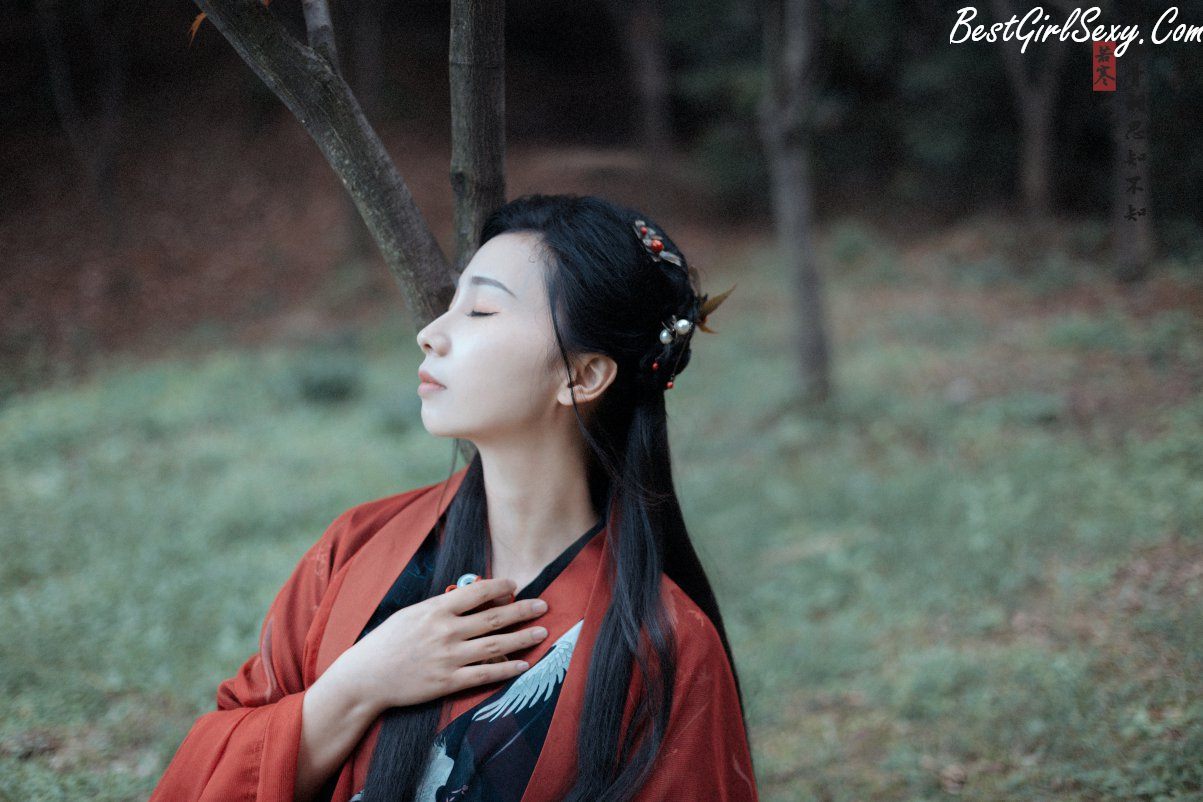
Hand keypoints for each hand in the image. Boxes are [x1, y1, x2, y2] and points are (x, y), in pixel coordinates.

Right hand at [323, 578, 549, 715]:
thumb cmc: (387, 641)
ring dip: (523, 638)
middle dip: (523, 610)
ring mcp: (449, 657)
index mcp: (436, 610)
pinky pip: (485, 673)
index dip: (501, 587)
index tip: (516, 585)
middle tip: (543, 606)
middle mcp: (446, 631)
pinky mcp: (448, 682)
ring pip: (495, 645)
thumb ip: (441, 606)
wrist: (366, 677)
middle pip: (494, 618)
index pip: (477, 592)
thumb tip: (470, 597)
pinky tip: (524, 664)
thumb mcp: (412, 614)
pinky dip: (507, 669)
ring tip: (542, 632)